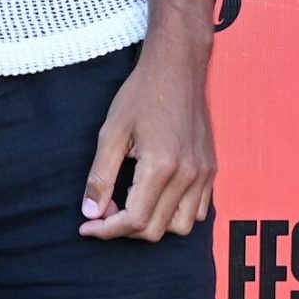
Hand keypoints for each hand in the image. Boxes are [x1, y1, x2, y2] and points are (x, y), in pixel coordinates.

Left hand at [79, 37, 216, 240]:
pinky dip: (175, 214)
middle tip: (103, 211)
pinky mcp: (211, 169)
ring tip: (130, 205)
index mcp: (161, 166)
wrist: (178, 68)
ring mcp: (203, 173)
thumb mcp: (111, 132)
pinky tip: (155, 197)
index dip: (106, 230)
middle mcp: (187, 175)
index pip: (134, 220)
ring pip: (181, 227)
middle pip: (155, 230)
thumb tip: (90, 212)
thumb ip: (100, 176)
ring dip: (152, 225)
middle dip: (124, 229)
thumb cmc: (142, 94)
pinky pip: (199, 210)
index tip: (87, 226)